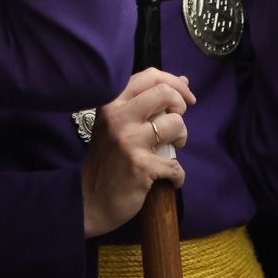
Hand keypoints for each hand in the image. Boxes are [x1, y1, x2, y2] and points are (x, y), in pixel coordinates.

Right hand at [80, 68, 194, 238]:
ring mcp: (129, 141)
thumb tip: (184, 81)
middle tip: (175, 124)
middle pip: (165, 94)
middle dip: (181, 107)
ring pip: (176, 124)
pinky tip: (170, 180)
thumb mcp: (116, 124)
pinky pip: (175, 164)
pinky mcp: (141, 165)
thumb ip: (146, 102)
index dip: (175, 83)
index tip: (186, 97)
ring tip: (171, 150)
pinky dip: (178, 175)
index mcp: (111, 103)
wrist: (90, 201)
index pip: (149, 76)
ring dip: (182, 138)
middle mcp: (118, 117)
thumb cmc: (107, 160)